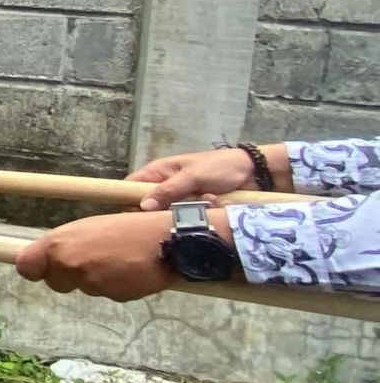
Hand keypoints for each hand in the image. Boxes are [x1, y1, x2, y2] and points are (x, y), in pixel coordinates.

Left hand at [15, 211, 179, 301]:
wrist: (169, 240)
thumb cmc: (128, 226)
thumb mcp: (89, 226)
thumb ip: (65, 244)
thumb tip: (51, 257)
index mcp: (59, 245)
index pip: (27, 267)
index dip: (35, 268)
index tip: (41, 266)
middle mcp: (71, 266)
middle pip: (55, 282)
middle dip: (67, 275)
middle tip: (89, 259)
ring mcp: (92, 284)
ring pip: (84, 287)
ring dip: (95, 278)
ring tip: (117, 259)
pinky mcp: (114, 296)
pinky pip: (107, 293)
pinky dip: (115, 285)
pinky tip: (130, 270)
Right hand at [127, 146, 281, 208]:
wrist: (254, 172)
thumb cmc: (220, 166)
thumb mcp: (192, 177)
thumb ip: (168, 191)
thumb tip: (142, 207)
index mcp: (159, 172)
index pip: (131, 186)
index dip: (128, 200)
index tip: (137, 215)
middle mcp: (167, 185)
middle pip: (151, 206)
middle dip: (168, 209)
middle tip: (182, 207)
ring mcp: (182, 197)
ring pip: (173, 213)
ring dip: (190, 210)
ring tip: (208, 199)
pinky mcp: (197, 207)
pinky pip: (191, 216)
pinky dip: (203, 211)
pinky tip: (217, 202)